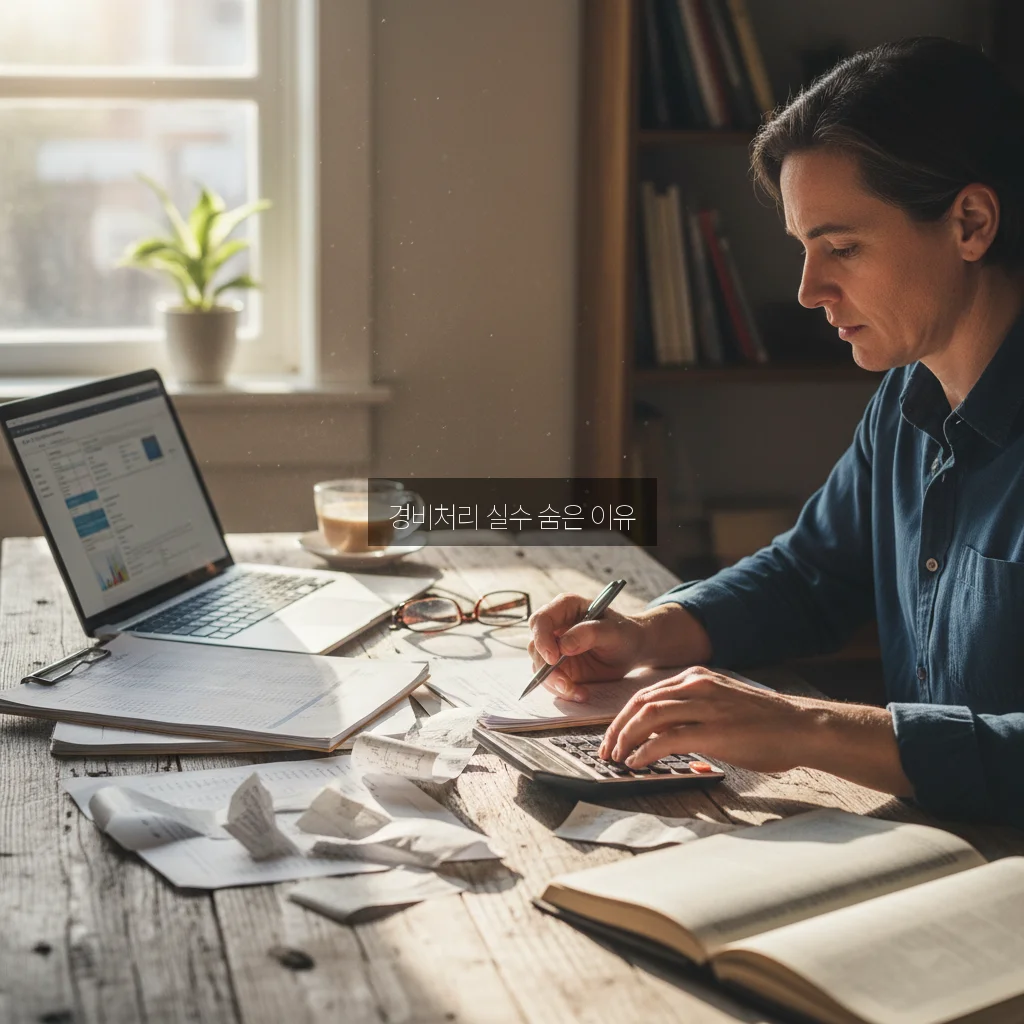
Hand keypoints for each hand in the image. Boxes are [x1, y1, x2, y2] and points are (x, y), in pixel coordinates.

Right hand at [527, 592, 645, 701]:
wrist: (631, 650)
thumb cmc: (624, 633)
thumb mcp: (613, 631)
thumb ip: (590, 633)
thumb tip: (563, 645)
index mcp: (565, 607)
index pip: (541, 620)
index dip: (542, 639)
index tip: (553, 659)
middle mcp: (555, 626)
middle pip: (536, 646)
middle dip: (546, 669)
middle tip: (565, 684)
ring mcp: (554, 647)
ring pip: (539, 666)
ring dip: (554, 683)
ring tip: (579, 693)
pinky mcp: (558, 666)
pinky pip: (550, 680)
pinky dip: (562, 691)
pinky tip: (581, 694)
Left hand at [600, 667, 813, 769]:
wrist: (802, 728)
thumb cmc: (765, 723)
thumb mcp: (721, 705)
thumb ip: (691, 711)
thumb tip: (658, 733)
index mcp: (697, 678)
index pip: (646, 694)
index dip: (623, 716)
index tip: (612, 736)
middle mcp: (697, 686)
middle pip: (640, 703)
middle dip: (616, 728)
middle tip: (606, 750)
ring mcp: (705, 706)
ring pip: (648, 715)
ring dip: (625, 738)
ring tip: (616, 758)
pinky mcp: (714, 730)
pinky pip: (667, 738)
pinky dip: (645, 751)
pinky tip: (637, 763)